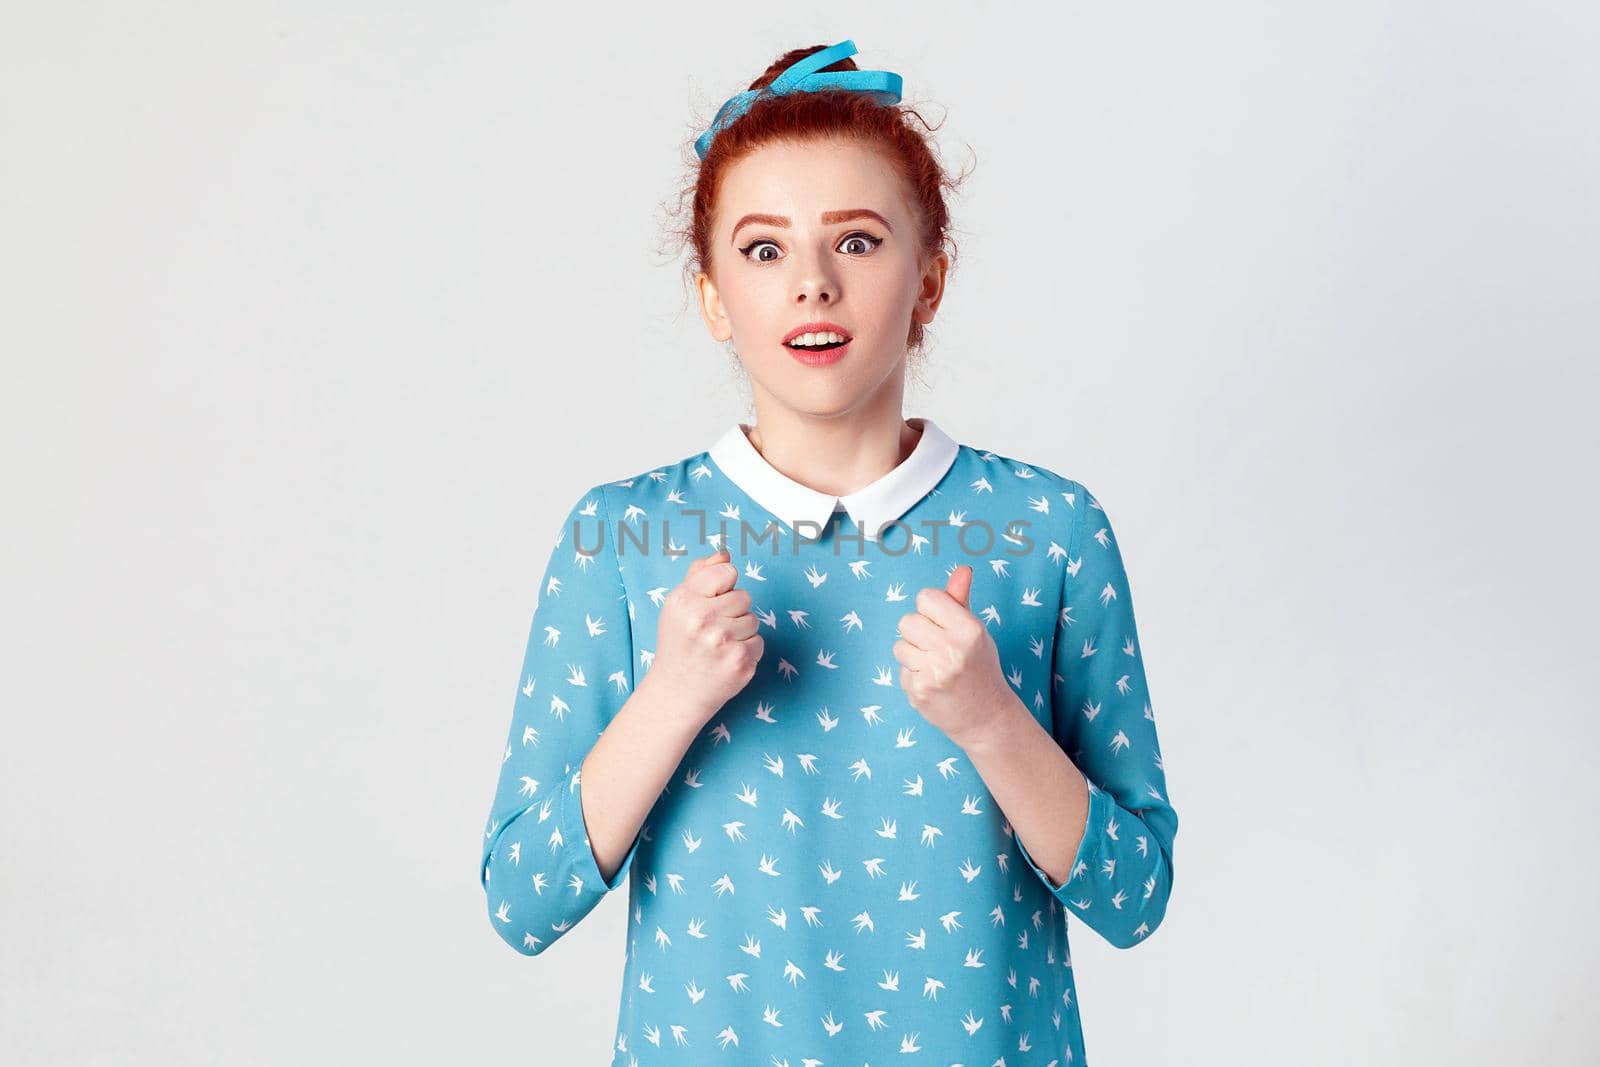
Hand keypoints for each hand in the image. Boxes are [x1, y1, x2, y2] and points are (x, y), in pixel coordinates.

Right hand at [646, 547, 763, 726]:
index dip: (723, 587)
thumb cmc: (679, 644)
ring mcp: (722, 641)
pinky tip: (726, 659)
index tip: (712, 603)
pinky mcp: (740, 662)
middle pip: (744, 597)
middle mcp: (702, 618)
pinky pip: (759, 642)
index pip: (727, 572)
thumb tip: (725, 555)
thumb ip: (700, 575)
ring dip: (741, 632)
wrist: (676, 692)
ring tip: (718, 646)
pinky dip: (747, 651)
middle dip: (732, 612)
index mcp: (684, 600)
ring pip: (753, 620)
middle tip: (712, 631)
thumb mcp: (679, 605)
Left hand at [892, 564, 1015, 748]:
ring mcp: (933, 673)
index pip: (926, 598)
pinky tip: (932, 682)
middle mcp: (951, 650)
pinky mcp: (918, 692)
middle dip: (919, 632)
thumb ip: (961, 600)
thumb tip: (962, 569)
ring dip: (913, 654)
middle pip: (907, 621)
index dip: (931, 610)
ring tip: (935, 666)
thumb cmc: (980, 668)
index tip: (943, 624)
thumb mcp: (976, 632)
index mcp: (969, 629)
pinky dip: (913, 674)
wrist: (987, 718)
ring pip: (899, 645)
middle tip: (938, 647)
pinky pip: (900, 669)